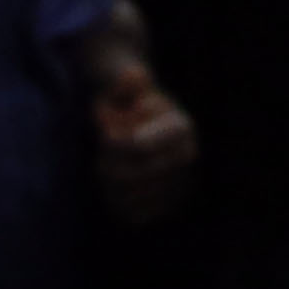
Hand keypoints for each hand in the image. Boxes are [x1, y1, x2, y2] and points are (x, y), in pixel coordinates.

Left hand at [92, 61, 197, 227]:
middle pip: (130, 174)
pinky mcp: (169, 204)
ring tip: (108, 167)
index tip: (105, 133)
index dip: (111, 143)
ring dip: (109, 183)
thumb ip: (126, 81)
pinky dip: (117, 203)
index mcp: (181, 127)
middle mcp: (187, 157)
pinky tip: (113, 187)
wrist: (147, 127)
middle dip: (107, 163)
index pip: (137, 147)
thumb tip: (135, 74)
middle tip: (101, 153)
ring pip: (129, 196)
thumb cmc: (128, 101)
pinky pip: (136, 213)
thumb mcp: (124, 85)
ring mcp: (181, 183)